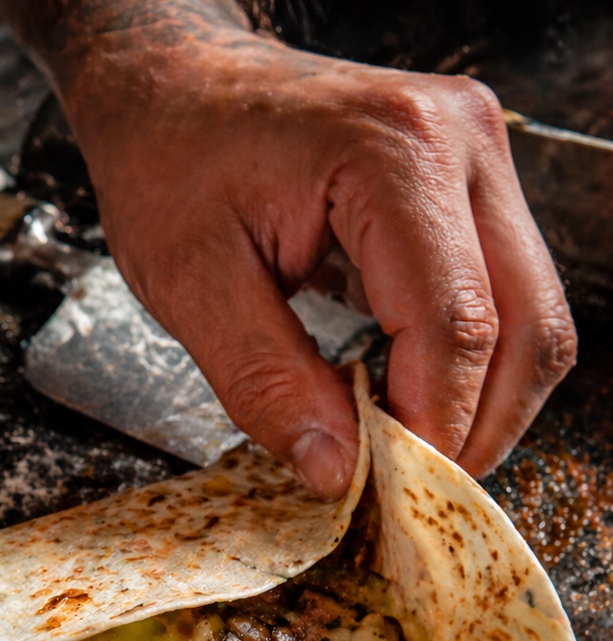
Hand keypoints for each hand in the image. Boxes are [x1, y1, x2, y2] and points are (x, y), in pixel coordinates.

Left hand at [2, 1, 575, 496]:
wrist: (172, 86)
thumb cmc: (169, 160)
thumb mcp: (190, 283)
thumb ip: (265, 381)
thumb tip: (336, 469)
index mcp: (393, 153)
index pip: (455, 324)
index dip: (431, 427)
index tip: (387, 492)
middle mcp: (460, 143)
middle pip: (528, 324)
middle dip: (475, 427)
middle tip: (407, 492)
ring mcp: (476, 158)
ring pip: (533, 314)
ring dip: (482, 401)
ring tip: (406, 454)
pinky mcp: (467, 185)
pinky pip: (503, 295)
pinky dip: (468, 364)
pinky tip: (407, 400)